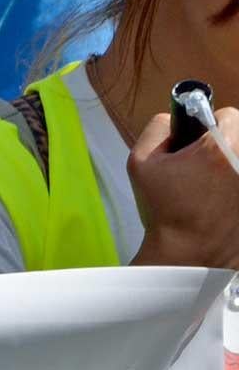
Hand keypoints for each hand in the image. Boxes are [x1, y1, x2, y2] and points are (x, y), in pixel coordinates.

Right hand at [130, 106, 238, 268]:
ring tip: (216, 185)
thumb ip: (157, 129)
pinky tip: (224, 201)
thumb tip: (174, 120)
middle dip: (225, 143)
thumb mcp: (140, 162)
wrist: (190, 255)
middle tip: (207, 164)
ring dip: (232, 164)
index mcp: (220, 148)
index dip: (209, 124)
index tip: (199, 141)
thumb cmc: (165, 209)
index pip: (229, 115)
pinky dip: (233, 187)